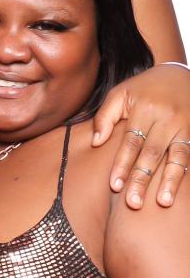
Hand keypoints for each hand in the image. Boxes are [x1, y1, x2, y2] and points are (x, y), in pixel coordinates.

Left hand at [93, 65, 189, 207]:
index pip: (131, 142)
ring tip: (162, 202)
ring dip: (169, 181)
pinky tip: (179, 190)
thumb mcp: (120, 94)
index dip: (122, 165)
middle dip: (142, 179)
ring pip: (177, 157)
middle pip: (152, 154)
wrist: (180, 74)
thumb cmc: (143, 89)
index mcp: (144, 109)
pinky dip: (186, 172)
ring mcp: (184, 125)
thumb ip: (105, 117)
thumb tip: (96, 142)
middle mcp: (166, 118)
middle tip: (133, 203)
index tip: (115, 186)